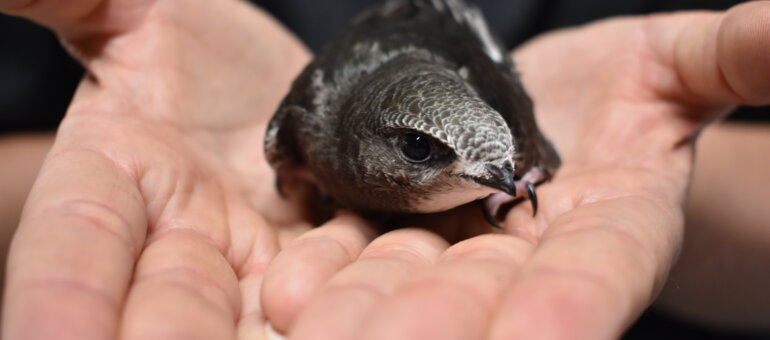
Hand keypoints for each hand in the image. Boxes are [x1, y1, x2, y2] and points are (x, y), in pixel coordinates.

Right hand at [0, 0, 343, 338]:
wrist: (278, 77)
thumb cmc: (189, 43)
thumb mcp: (127, 11)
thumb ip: (71, 3)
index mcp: (111, 182)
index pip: (75, 243)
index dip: (59, 295)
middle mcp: (180, 239)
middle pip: (174, 309)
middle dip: (176, 336)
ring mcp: (257, 256)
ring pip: (266, 314)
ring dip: (284, 330)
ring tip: (315, 335)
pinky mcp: (322, 253)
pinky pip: (342, 280)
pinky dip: (357, 296)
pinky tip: (381, 310)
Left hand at [260, 3, 769, 338]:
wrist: (542, 102)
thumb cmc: (631, 88)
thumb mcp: (678, 67)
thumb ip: (730, 59)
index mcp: (611, 230)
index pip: (596, 277)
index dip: (571, 307)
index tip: (543, 332)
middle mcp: (528, 254)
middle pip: (485, 297)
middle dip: (436, 323)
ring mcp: (458, 244)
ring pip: (412, 282)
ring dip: (366, 310)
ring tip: (306, 325)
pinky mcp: (402, 221)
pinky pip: (363, 247)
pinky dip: (328, 268)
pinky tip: (284, 291)